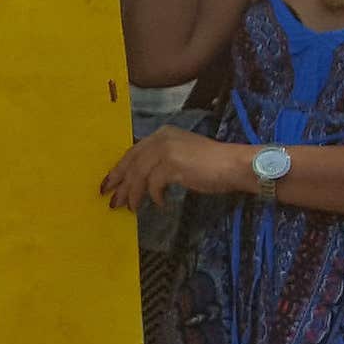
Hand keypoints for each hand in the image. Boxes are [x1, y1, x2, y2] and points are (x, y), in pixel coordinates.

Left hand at [98, 126, 239, 209]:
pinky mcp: (173, 164)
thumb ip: (160, 161)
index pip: (132, 153)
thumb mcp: (180, 156)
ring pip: (139, 175)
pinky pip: (154, 185)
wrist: (234, 165)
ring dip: (133, 194)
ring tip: (131, 208)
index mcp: (161, 134)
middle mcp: (161, 138)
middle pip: (131, 163)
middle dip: (119, 184)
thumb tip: (138, 180)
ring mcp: (166, 150)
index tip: (109, 185)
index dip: (118, 170)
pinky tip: (161, 204)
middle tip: (111, 201)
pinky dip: (155, 196)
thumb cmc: (211, 164)